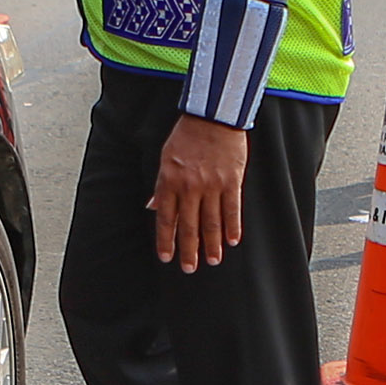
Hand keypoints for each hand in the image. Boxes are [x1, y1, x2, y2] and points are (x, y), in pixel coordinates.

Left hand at [151, 114, 249, 270]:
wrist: (213, 116)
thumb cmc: (187, 135)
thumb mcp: (166, 157)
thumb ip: (162, 185)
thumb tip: (152, 207)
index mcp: (169, 180)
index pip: (166, 218)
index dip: (165, 240)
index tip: (167, 257)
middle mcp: (189, 186)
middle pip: (188, 225)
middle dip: (188, 250)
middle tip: (189, 268)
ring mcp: (211, 184)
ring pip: (211, 222)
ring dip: (212, 244)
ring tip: (213, 260)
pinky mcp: (231, 180)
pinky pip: (232, 209)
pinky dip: (232, 227)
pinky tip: (232, 241)